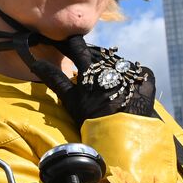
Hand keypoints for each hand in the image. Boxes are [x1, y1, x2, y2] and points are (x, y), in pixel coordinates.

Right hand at [28, 37, 156, 123]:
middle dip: (93, 61)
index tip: (65, 44)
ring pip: (118, 62)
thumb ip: (54, 79)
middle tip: (91, 75)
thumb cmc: (92, 120)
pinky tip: (126, 89)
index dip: (70, 44)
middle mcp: (112, 64)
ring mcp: (131, 70)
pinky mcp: (147, 78)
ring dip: (112, 69)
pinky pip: (136, 71)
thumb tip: (35, 63)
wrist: (123, 138)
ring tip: (110, 86)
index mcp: (91, 68)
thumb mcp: (70, 100)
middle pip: (100, 55)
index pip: (77, 46)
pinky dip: (130, 77)